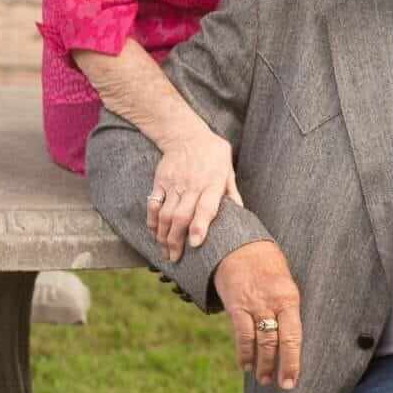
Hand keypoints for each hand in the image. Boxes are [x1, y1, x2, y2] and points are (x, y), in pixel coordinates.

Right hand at [145, 123, 242, 261]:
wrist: (186, 134)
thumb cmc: (212, 154)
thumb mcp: (228, 169)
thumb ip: (231, 192)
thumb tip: (240, 212)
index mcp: (212, 183)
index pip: (205, 207)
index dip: (199, 226)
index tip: (194, 244)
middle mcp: (192, 185)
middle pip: (181, 216)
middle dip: (176, 241)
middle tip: (175, 258)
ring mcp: (174, 183)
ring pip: (165, 214)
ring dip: (163, 236)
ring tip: (165, 251)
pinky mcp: (160, 181)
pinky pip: (154, 204)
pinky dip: (152, 221)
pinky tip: (155, 233)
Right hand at [213, 243, 301, 390]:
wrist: (241, 245)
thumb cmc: (267, 265)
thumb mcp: (284, 283)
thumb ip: (286, 308)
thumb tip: (289, 338)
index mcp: (289, 298)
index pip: (294, 335)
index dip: (293, 361)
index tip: (293, 380)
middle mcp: (272, 303)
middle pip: (277, 342)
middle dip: (279, 367)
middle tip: (281, 385)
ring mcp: (253, 305)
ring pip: (259, 342)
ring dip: (261, 364)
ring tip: (263, 378)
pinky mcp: (236, 306)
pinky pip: (241, 335)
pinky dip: (244, 353)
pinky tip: (245, 364)